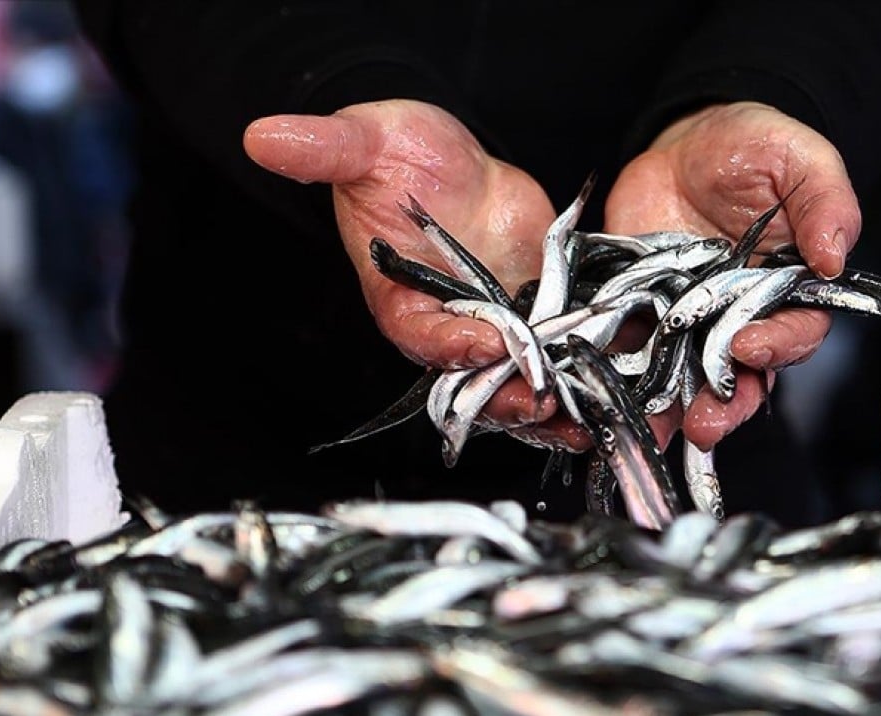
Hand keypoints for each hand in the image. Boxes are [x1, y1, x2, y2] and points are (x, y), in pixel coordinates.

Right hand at [244, 100, 557, 423]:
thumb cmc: (397, 153)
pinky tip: (617, 382)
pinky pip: (558, 355)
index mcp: (400, 300)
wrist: (449, 159)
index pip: (419, 335)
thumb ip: (326, 147)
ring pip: (519, 381)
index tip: (483, 342)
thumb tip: (263, 134)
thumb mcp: (365, 141)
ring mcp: (496, 326)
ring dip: (552, 405)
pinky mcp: (537, 316)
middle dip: (507, 396)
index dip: (450, 344)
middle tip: (545, 400)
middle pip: (474, 380)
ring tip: (585, 417)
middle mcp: (448, 326)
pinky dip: (584, 373)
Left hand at [606, 102, 862, 449]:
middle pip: (742, 377)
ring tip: (656, 429)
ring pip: (688, 379)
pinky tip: (605, 397)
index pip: (794, 334)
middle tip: (705, 423)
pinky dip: (620, 378)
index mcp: (791, 292)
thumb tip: (835, 259)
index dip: (776, 348)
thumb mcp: (801, 160)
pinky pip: (634, 353)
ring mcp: (691, 322)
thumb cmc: (757, 146)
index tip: (750, 347)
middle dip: (725, 404)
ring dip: (673, 410)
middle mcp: (743, 318)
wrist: (687, 140)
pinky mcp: (645, 314)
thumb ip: (826, 204)